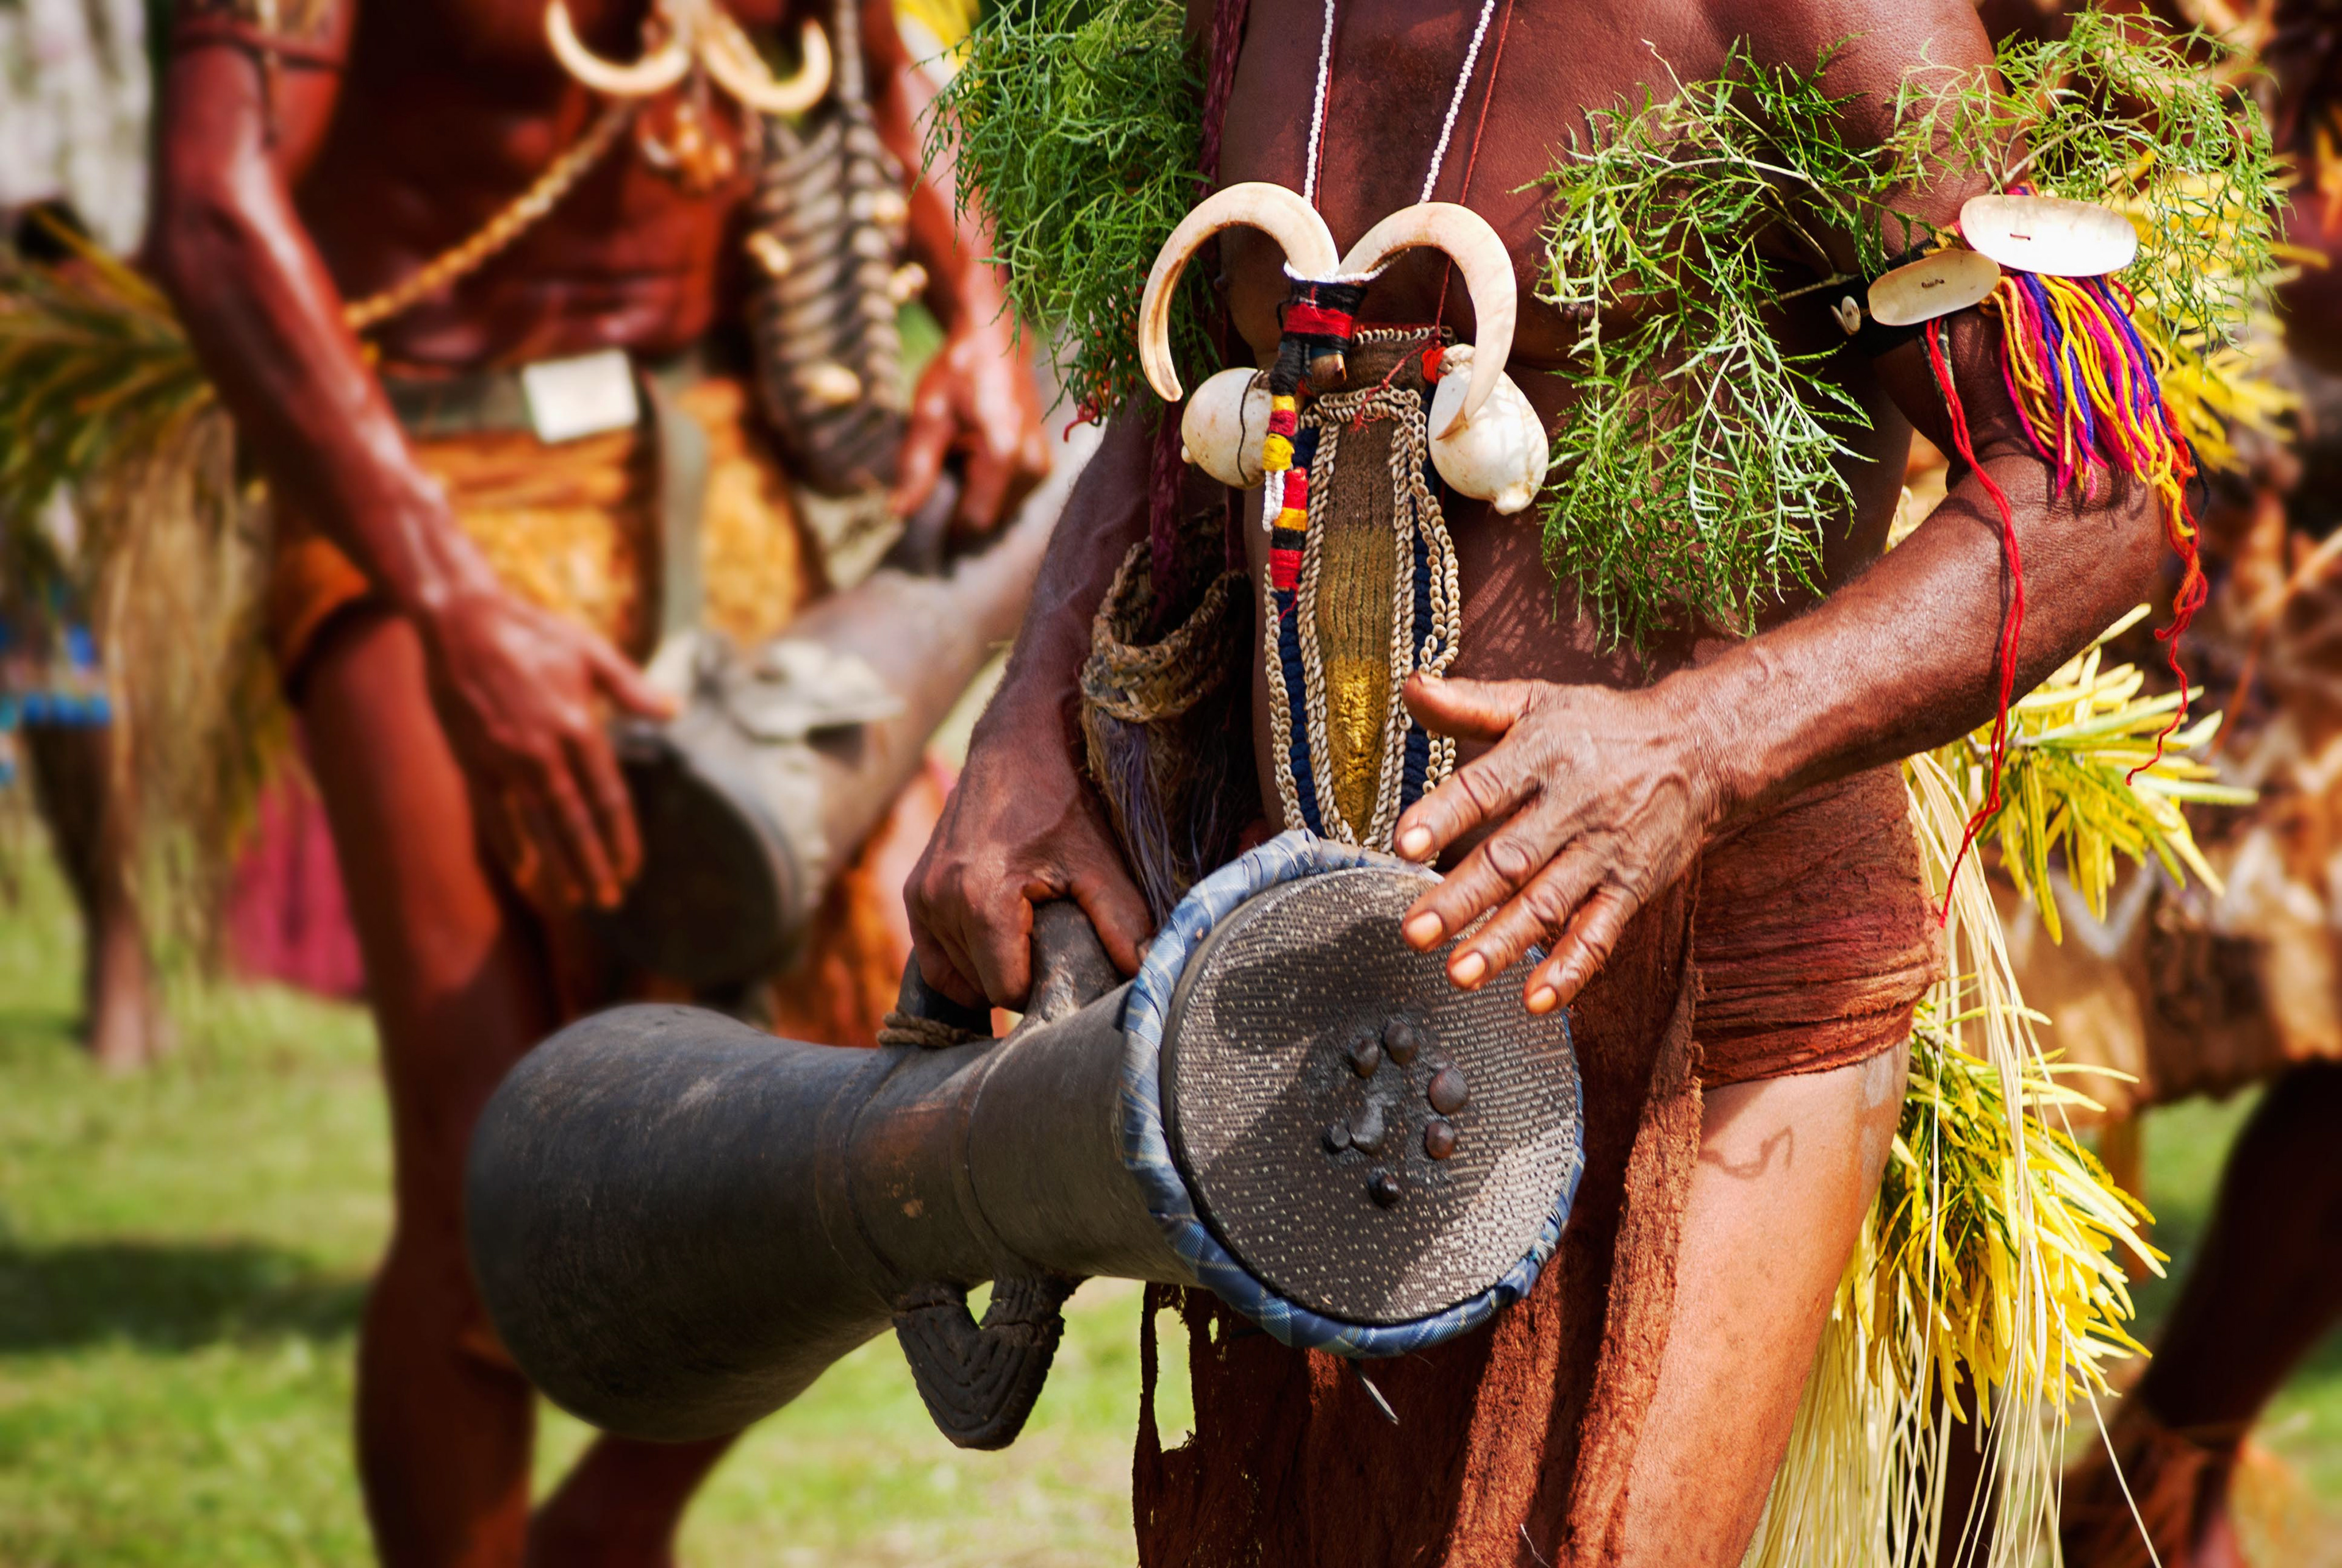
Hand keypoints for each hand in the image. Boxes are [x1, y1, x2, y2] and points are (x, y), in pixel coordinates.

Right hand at [418, 587, 675, 911]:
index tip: (634, 870)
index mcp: (580, 727)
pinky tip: (524, 873)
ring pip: (537, 828)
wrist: (459, 621)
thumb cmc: (531, 633)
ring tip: (574, 902)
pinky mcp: (472, 761)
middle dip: (594, 867)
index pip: (610, 799)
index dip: (623, 839)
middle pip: (576, 825)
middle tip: (610, 902)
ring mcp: (505, 760)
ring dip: (557, 868)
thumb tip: (676, 711)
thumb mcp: (591, 652)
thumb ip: (634, 689)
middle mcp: (544, 752)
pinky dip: (511, 847)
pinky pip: (494, 816)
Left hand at [890, 311, 1051, 535]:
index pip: (974, 520)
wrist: (996, 342)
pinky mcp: (1044, 467)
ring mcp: (1042, 468)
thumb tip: (899, 513)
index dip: (947, 524)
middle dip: (960, 505)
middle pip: (988, 519)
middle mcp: (1032, 465)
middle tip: (943, 467)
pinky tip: (977, 456)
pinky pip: (1009, 497)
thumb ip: (916, 467)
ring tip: (961, 455)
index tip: (925, 510)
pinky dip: (989, 486)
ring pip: (999, 510)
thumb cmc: (959, 372)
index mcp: (1004, 453)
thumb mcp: (928, 415)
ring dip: (974, 495)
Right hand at [905, 704, 1151, 1008]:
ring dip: (989, 971)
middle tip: (1053, 952)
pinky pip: (931, 956)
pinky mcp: (914, 889)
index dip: (1042, 990)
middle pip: (979, 986)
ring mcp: (921, 895)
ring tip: (1028, 943)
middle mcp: (939, 900)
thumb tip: (1146, 975)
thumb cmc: (1062, 798)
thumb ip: (1123, 923)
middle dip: (1017, 980)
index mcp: (980, 900)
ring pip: (954, 975)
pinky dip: (962, 961)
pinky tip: (996, 948)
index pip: (1005, 990)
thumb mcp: (1100, 862)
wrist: (1019, 741)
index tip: (1068, 968)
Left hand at [1391, 672, 1725, 1013]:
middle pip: (1512, 858)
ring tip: (1458, 973)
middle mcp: (1573, 806)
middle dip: (1461, 897)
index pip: (1485, 787)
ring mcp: (1605, 852)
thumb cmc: (1601, 726)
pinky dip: (1571, 969)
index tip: (1403, 843)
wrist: (1700, 747)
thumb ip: (1470, 704)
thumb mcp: (1537, 701)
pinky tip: (1537, 1001)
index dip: (1444, 815)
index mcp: (1542, 755)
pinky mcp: (1634, 887)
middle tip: (1414, 932)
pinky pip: (1601, 933)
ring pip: (1550, 903)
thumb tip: (1410, 687)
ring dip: (1504, 942)